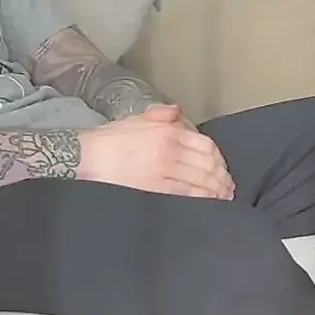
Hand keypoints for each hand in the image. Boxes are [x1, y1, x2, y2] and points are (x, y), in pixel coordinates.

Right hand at [80, 104, 235, 199]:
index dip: (219, 159)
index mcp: (169, 131)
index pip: (206, 145)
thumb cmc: (109, 138)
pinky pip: (186, 192)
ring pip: (201, 179)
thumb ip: (161, 115)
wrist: (86, 156)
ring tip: (223, 197)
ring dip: (216, 189)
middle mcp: (171, 148)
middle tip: (228, 186)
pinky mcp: (155, 186)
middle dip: (221, 176)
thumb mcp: (137, 120)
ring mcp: (164, 168)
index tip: (223, 168)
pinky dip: (202, 198)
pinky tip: (209, 203)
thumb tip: (177, 111)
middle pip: (208, 163)